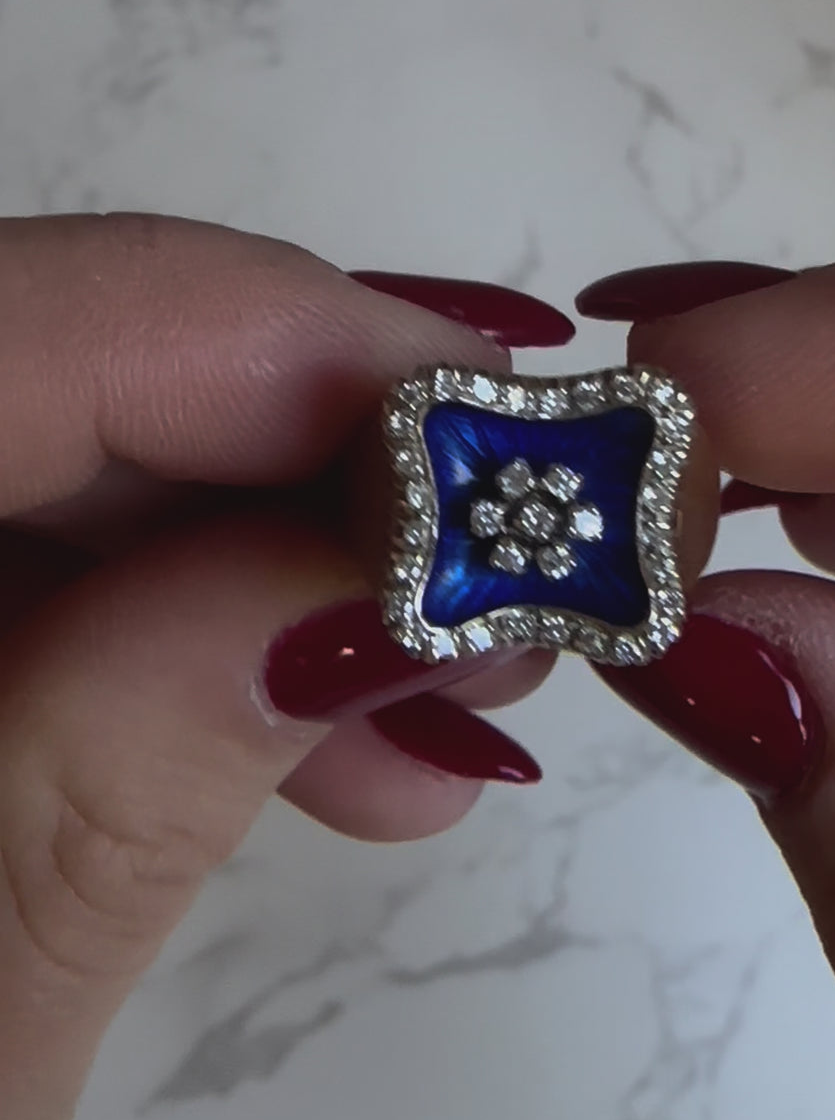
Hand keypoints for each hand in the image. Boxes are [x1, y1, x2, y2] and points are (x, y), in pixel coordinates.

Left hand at [0, 212, 562, 1119]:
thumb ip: (121, 785)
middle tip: (501, 567)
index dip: (250, 334)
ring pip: (43, 470)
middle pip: (27, 373)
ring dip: (263, 557)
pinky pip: (26, 581)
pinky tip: (317, 738)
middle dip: (294, 451)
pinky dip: (181, 636)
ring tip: (444, 693)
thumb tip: (393, 573)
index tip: (490, 418)